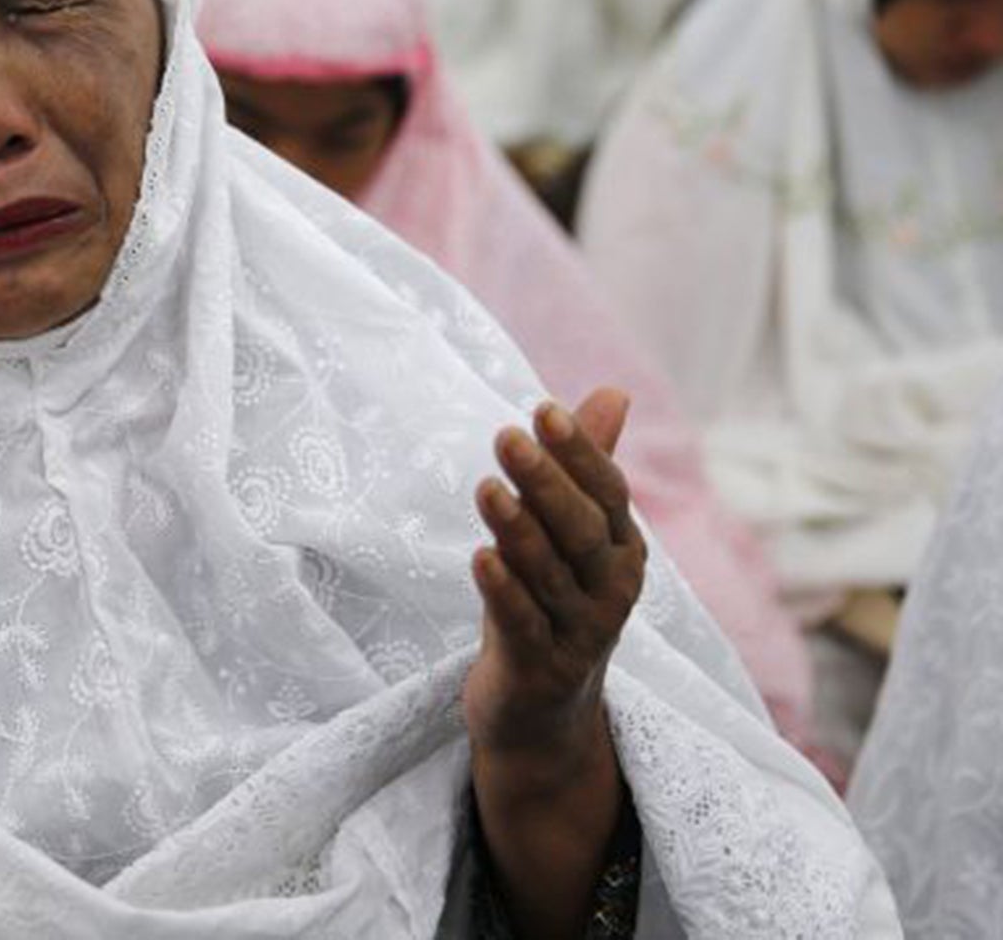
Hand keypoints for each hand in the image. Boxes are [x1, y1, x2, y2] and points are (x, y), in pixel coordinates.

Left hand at [465, 390, 643, 762]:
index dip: (578, 450)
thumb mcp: (569, 534)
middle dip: (546, 482)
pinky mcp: (542, 669)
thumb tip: (614, 391)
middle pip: (582, 530)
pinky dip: (504, 592)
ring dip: (518, 531)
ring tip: (486, 488)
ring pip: (550, 575)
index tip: (542, 408)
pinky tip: (480, 558)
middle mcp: (611, 589)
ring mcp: (581, 633)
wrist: (544, 710)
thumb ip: (584, 466)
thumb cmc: (553, 601)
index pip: (607, 491)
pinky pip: (524, 626)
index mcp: (621, 548)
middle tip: (507, 437)